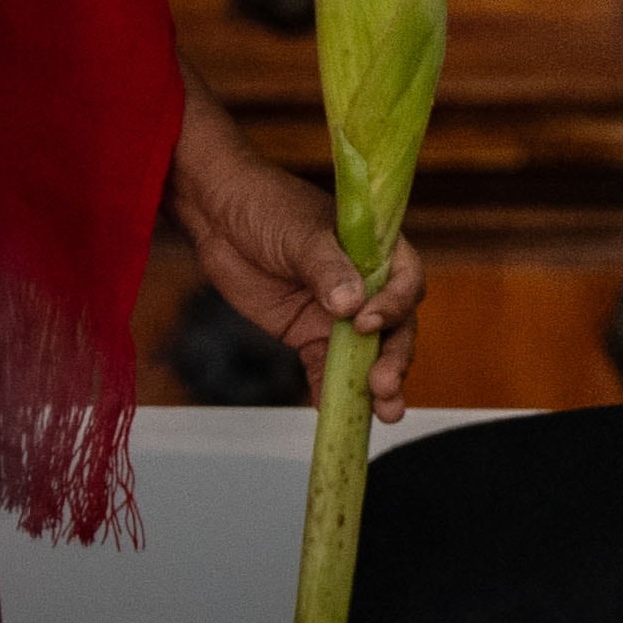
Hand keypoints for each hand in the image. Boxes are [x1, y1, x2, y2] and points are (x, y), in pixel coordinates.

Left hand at [166, 69, 422, 419]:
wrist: (218, 215)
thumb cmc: (268, 207)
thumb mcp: (299, 234)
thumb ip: (327, 269)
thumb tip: (351, 306)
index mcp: (380, 254)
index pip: (404, 285)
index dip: (393, 307)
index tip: (366, 323)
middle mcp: (369, 288)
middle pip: (394, 330)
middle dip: (393, 360)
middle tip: (383, 388)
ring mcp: (339, 316)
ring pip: (367, 357)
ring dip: (373, 386)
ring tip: (384, 414)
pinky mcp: (309, 336)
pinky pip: (325, 370)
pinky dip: (330, 392)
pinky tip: (333, 413)